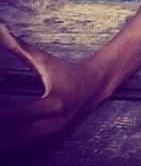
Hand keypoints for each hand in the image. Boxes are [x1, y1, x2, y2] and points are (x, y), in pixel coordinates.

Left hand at [0, 24, 107, 148]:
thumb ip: (20, 48)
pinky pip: (24, 146)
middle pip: (16, 137)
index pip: (17, 113)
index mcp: (52, 103)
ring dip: (4, 140)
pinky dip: (10, 143)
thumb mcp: (45, 61)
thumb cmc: (66, 72)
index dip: (1, 113)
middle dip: (0, 133)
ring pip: (18, 145)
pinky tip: (1, 141)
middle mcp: (52, 123)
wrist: (95, 87)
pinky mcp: (48, 141)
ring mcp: (51, 135)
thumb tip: (2, 30)